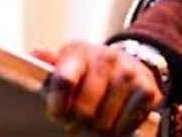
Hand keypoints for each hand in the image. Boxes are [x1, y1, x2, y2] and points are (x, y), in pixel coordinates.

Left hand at [35, 42, 164, 135]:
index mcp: (80, 53)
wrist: (131, 60)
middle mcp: (105, 59)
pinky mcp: (147, 90)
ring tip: (93, 124)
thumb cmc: (91, 66)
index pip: (64, 79)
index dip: (58, 103)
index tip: (56, 116)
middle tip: (74, 126)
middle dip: (77, 123)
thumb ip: (50, 63)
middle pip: (85, 108)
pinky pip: (128, 125)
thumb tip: (33, 54)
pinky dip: (118, 130)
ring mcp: (128, 74)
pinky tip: (112, 122)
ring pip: (106, 122)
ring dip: (97, 130)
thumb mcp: (70, 60)